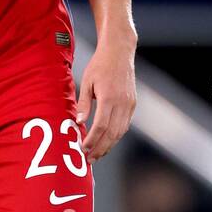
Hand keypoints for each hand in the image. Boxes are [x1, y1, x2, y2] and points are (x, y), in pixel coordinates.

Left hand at [77, 36, 136, 161]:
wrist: (119, 51)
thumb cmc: (100, 65)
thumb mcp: (87, 81)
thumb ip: (83, 103)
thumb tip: (79, 123)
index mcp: (109, 97)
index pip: (100, 126)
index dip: (91, 140)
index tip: (82, 149)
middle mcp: (122, 103)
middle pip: (112, 133)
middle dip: (100, 149)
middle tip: (89, 159)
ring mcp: (129, 104)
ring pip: (120, 131)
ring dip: (109, 145)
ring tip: (97, 154)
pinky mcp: (132, 104)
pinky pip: (125, 125)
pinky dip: (116, 136)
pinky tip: (107, 141)